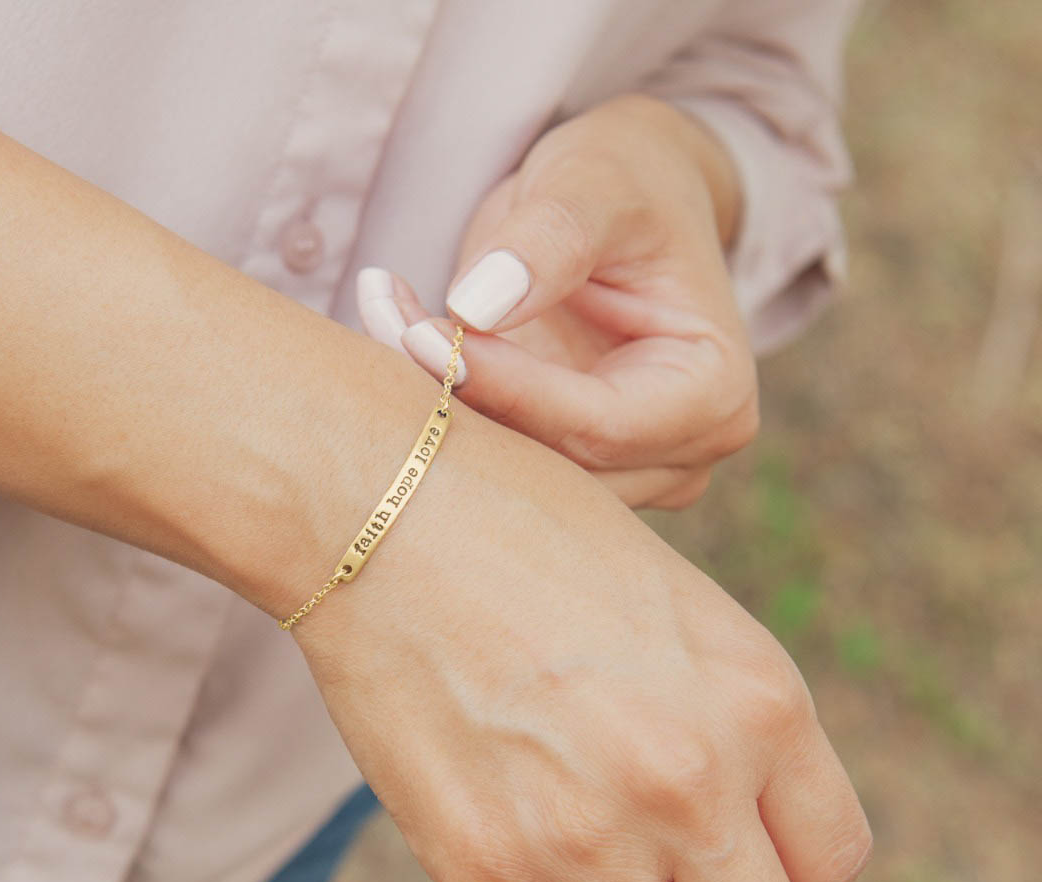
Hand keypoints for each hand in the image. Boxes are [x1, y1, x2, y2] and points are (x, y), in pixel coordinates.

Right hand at [292, 403, 870, 881]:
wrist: (383, 508)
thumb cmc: (526, 534)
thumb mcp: (674, 605)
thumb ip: (728, 713)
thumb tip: (738, 821)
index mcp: (760, 698)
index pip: (834, 863)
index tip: (742, 872)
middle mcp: (692, 777)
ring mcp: (585, 831)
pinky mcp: (481, 868)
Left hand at [358, 94, 756, 508]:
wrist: (627, 205)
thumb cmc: (626, 183)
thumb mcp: (595, 183)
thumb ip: (549, 239)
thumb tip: (479, 305)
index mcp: (714, 397)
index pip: (598, 425)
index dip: (505, 387)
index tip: (419, 334)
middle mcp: (680, 459)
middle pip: (555, 469)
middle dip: (462, 405)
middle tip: (385, 323)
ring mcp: (627, 476)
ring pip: (518, 479)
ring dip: (442, 414)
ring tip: (388, 322)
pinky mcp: (573, 472)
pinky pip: (502, 464)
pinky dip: (447, 415)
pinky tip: (404, 346)